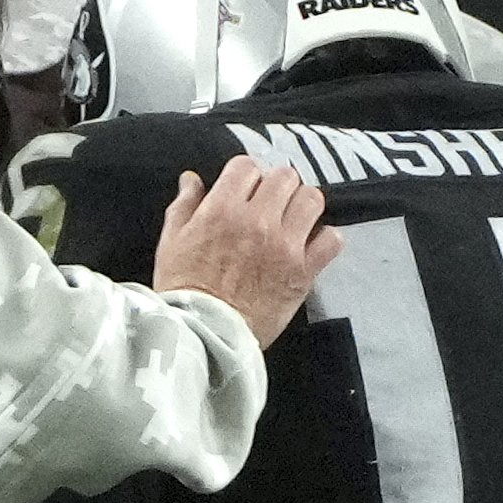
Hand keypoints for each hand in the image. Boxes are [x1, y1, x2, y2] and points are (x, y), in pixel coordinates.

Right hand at [149, 156, 340, 344]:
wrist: (204, 336)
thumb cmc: (183, 291)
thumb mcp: (171, 243)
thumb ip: (184, 206)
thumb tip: (192, 179)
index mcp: (222, 209)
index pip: (246, 166)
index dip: (245, 176)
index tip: (243, 191)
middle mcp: (257, 221)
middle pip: (284, 177)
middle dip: (276, 187)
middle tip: (269, 206)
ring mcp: (285, 246)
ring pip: (312, 200)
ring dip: (302, 206)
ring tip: (292, 221)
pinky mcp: (303, 272)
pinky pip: (331, 240)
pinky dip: (324, 239)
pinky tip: (309, 246)